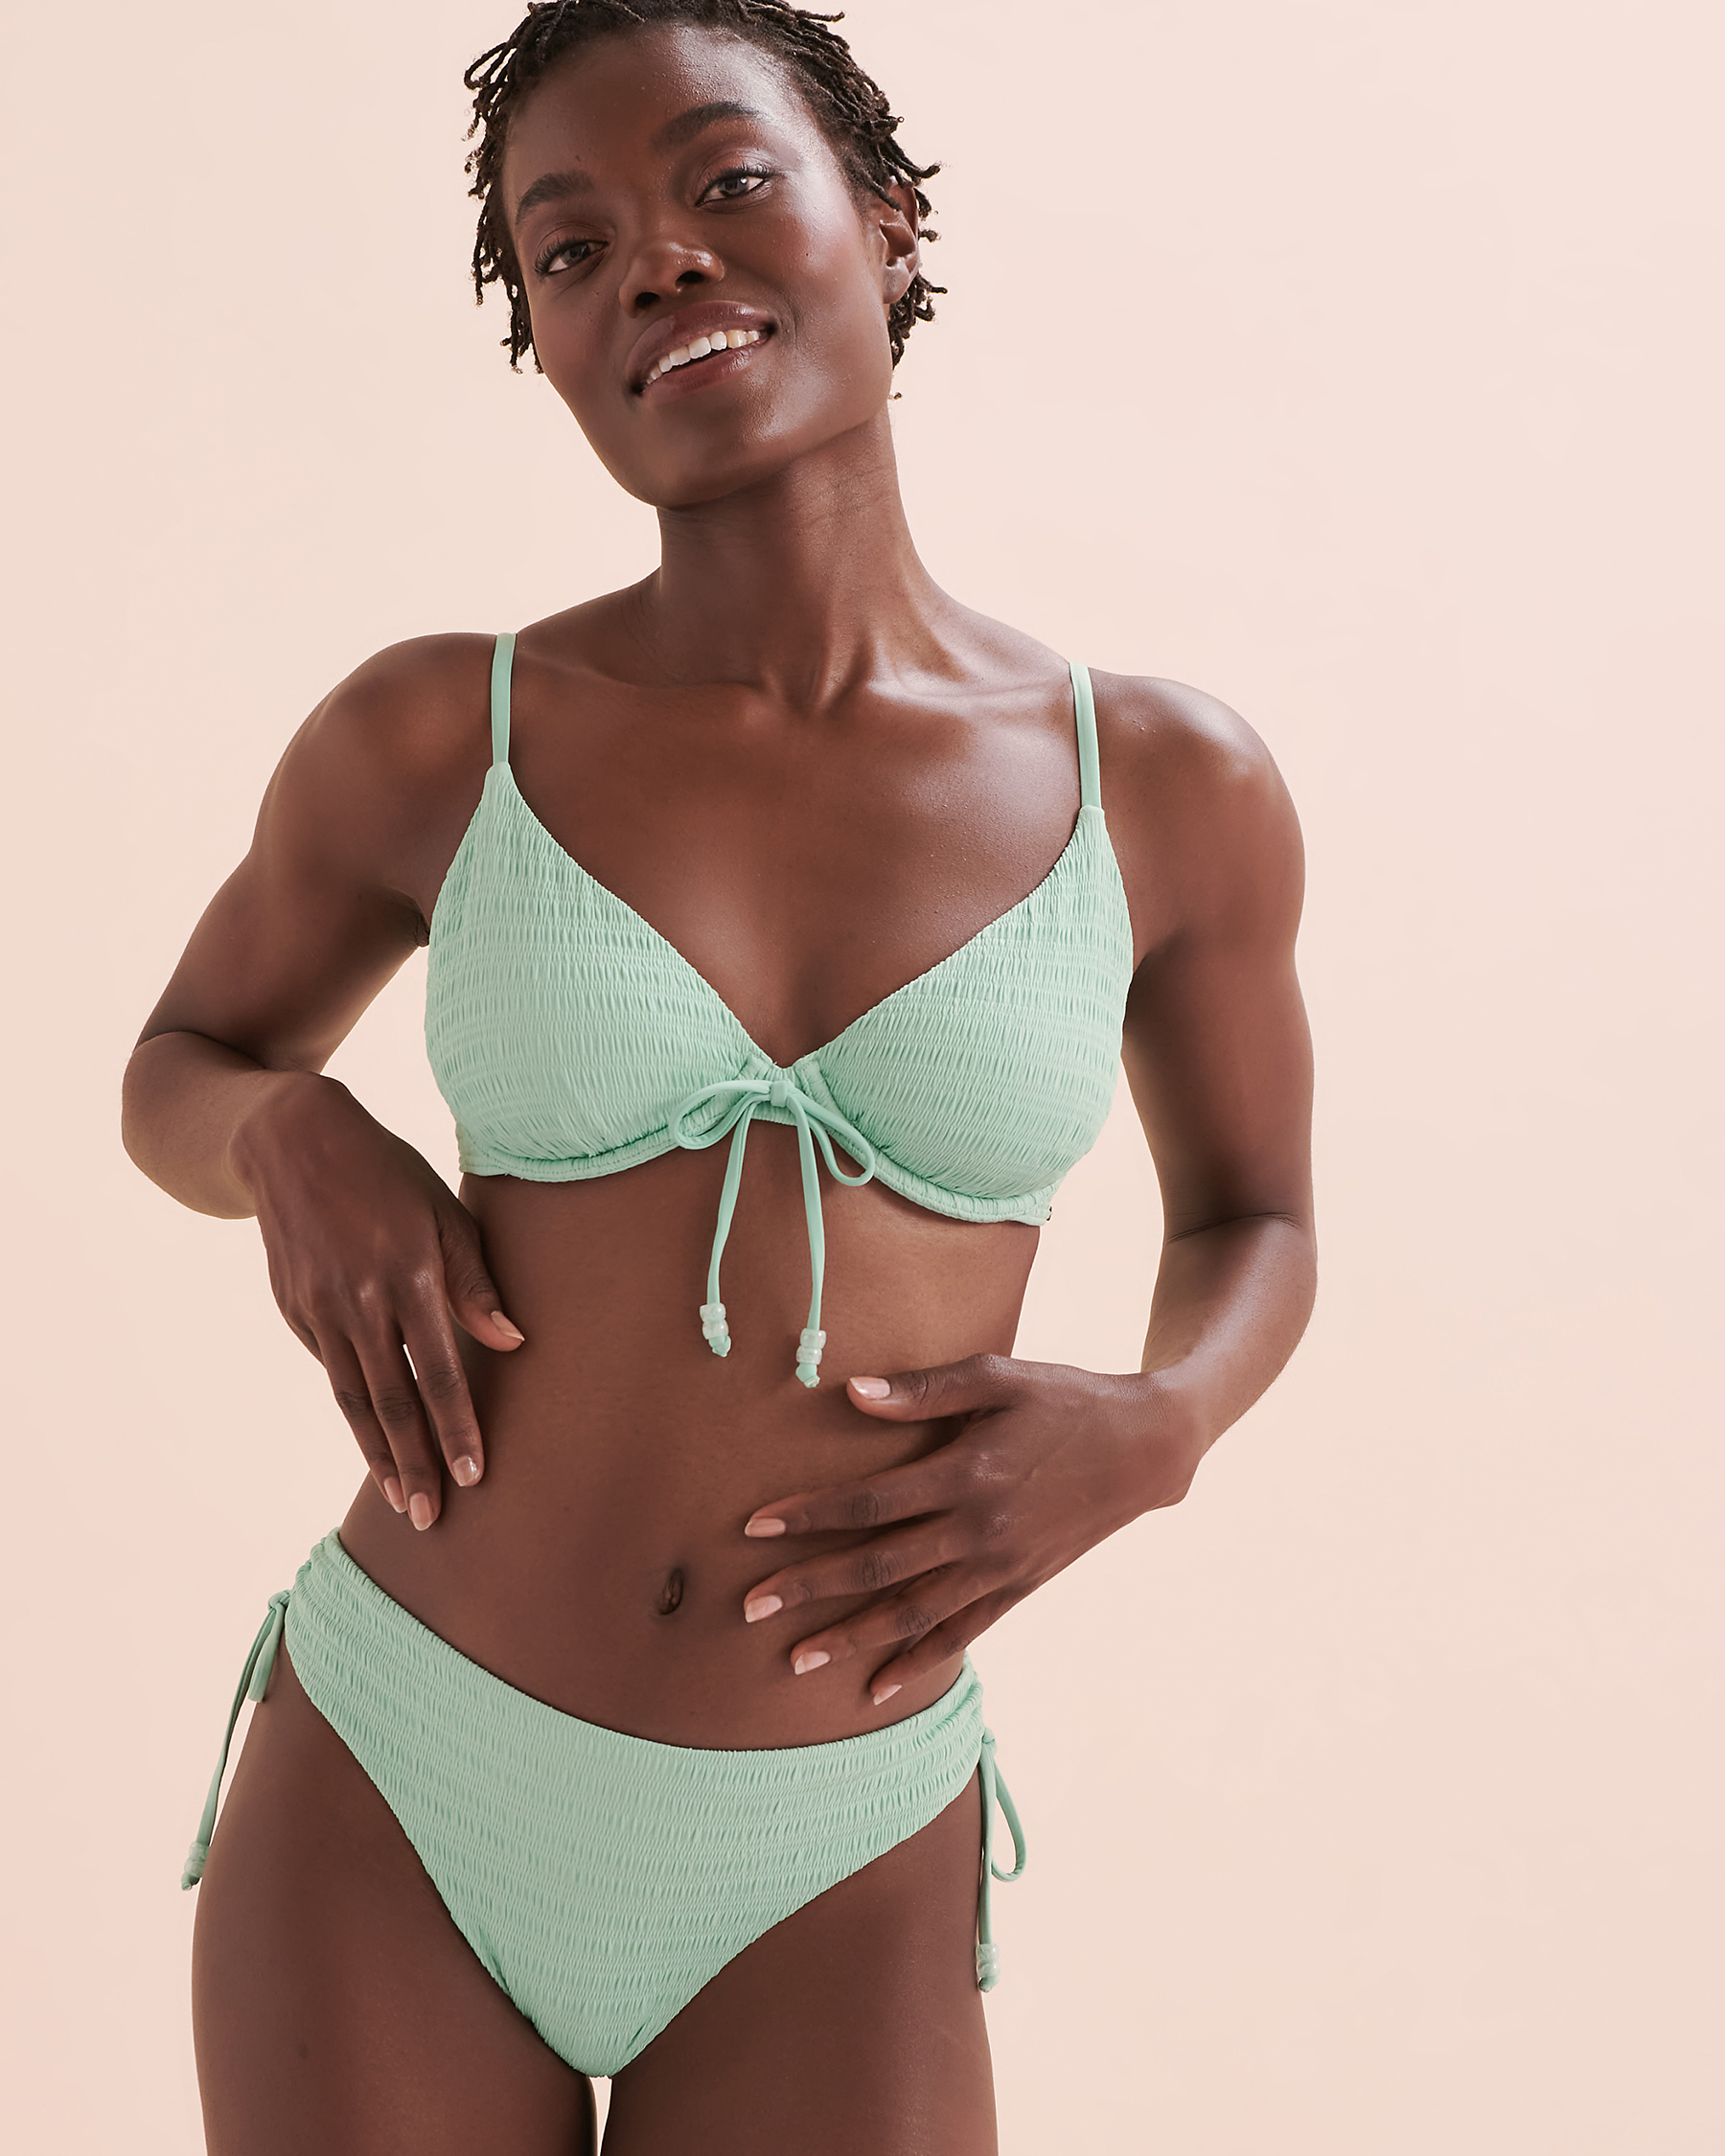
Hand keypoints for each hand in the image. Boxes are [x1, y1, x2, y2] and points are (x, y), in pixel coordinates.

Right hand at [233, 1073, 523, 1528]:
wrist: (291, 1141)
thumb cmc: (387, 1174)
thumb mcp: (443, 1210)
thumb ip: (475, 1280)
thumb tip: (513, 1343)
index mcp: (411, 1274)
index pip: (440, 1371)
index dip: (458, 1426)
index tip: (475, 1474)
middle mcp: (363, 1300)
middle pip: (393, 1401)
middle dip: (415, 1464)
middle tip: (430, 1517)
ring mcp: (322, 1309)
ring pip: (355, 1400)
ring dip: (378, 1455)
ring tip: (398, 1499)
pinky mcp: (296, 1311)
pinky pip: (333, 1372)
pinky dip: (354, 1413)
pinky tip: (373, 1443)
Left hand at [739, 1354, 1203, 1704]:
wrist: (1145, 1449)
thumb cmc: (1066, 1399)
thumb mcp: (1000, 1376)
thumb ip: (925, 1390)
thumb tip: (852, 1393)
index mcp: (966, 1472)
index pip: (869, 1503)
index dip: (808, 1517)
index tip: (754, 1528)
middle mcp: (978, 1529)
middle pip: (877, 1567)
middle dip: (808, 1589)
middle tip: (747, 1608)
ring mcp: (1000, 1567)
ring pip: (912, 1614)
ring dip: (850, 1638)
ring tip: (794, 1661)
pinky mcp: (1019, 1588)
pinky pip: (960, 1635)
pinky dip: (917, 1664)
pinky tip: (876, 1687)